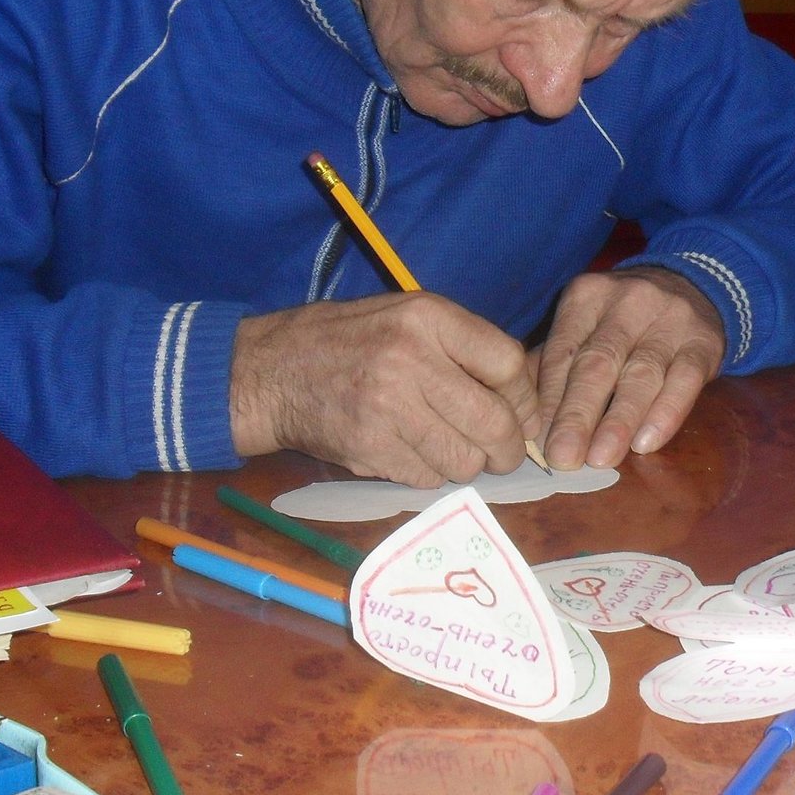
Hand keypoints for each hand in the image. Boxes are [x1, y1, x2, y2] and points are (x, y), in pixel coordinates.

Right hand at [229, 292, 539, 484]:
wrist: (270, 372)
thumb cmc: (349, 341)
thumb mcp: (406, 316)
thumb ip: (463, 346)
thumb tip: (524, 398)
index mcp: (427, 317)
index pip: (507, 364)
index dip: (525, 400)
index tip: (522, 416)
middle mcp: (410, 358)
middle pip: (493, 421)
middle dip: (507, 449)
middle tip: (502, 455)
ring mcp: (387, 406)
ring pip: (464, 459)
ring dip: (466, 464)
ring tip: (450, 450)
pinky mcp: (368, 447)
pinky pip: (426, 478)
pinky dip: (429, 474)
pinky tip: (411, 454)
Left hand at [532, 266, 725, 469]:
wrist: (692, 287)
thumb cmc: (623, 321)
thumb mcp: (586, 325)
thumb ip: (555, 365)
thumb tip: (525, 420)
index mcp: (587, 296)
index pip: (563, 351)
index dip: (550, 397)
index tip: (537, 440)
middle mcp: (628, 302)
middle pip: (598, 363)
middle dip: (578, 414)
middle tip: (563, 457)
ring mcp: (670, 319)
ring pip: (641, 374)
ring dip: (618, 421)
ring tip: (600, 459)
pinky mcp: (704, 341)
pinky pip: (684, 380)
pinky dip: (665, 414)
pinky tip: (645, 443)